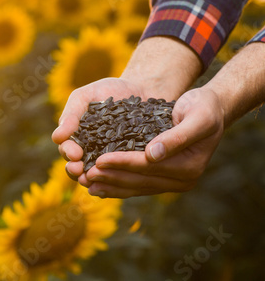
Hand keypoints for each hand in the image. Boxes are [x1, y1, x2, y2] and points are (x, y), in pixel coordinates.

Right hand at [52, 78, 146, 180]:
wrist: (142, 89)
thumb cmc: (109, 91)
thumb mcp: (85, 97)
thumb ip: (71, 115)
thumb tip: (56, 137)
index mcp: (77, 138)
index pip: (66, 149)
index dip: (68, 153)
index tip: (74, 153)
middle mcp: (90, 152)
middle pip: (77, 167)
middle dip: (75, 171)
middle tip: (78, 170)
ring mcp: (109, 160)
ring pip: (97, 175)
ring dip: (92, 180)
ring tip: (93, 180)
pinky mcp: (129, 163)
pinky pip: (120, 174)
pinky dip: (116, 180)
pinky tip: (117, 180)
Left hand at [84, 87, 224, 197]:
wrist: (210, 109)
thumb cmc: (203, 108)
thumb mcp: (197, 117)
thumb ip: (177, 137)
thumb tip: (152, 155)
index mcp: (189, 167)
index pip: (149, 167)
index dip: (123, 163)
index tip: (99, 160)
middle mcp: (182, 181)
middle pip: (139, 180)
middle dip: (111, 177)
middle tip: (84, 174)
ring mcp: (172, 183)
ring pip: (135, 187)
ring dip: (110, 185)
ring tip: (86, 183)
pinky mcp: (162, 179)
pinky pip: (137, 185)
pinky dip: (117, 186)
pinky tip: (98, 186)